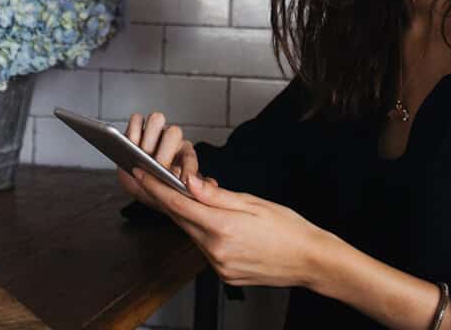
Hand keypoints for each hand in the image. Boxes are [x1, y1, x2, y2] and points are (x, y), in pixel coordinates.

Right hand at [116, 111, 217, 212]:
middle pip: (173, 132)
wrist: (139, 184)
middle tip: (158, 168)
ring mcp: (153, 132)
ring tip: (142, 156)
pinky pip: (136, 119)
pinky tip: (129, 147)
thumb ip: (195, 188)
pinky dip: (133, 131)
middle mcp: (170, 139)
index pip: (189, 155)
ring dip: (148, 139)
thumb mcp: (178, 192)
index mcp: (184, 153)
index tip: (182, 182)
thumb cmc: (161, 187)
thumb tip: (212, 185)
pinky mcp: (135, 128)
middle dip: (165, 153)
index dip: (187, 169)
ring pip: (156, 119)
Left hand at [128, 167, 331, 289]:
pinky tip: (215, 224)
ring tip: (196, 201)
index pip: (178, 205)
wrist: (310, 260)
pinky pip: (206, 250)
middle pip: (181, 221)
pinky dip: (205, 234)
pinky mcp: (224, 276)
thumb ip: (216, 195)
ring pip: (193, 235)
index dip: (156, 188)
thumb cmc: (288, 228)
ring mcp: (219, 267)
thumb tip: (189, 182)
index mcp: (223, 228)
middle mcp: (217, 251)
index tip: (140, 174)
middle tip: (155, 181)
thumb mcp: (253, 202)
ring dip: (189, 218)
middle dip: (168, 201)